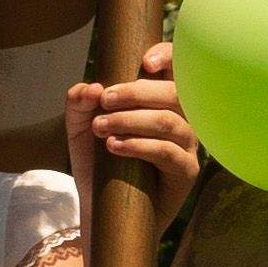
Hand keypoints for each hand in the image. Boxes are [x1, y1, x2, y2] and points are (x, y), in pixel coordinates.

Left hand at [65, 42, 195, 218]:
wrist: (101, 209)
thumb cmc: (98, 164)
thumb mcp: (81, 130)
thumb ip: (79, 104)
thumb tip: (91, 87)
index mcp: (162, 101)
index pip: (177, 70)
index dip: (169, 57)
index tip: (145, 62)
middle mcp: (182, 119)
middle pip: (174, 92)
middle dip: (135, 92)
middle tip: (103, 101)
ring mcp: (187, 146)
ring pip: (171, 121)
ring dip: (132, 120)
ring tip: (102, 128)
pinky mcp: (186, 172)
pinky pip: (169, 152)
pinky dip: (139, 145)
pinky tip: (115, 147)